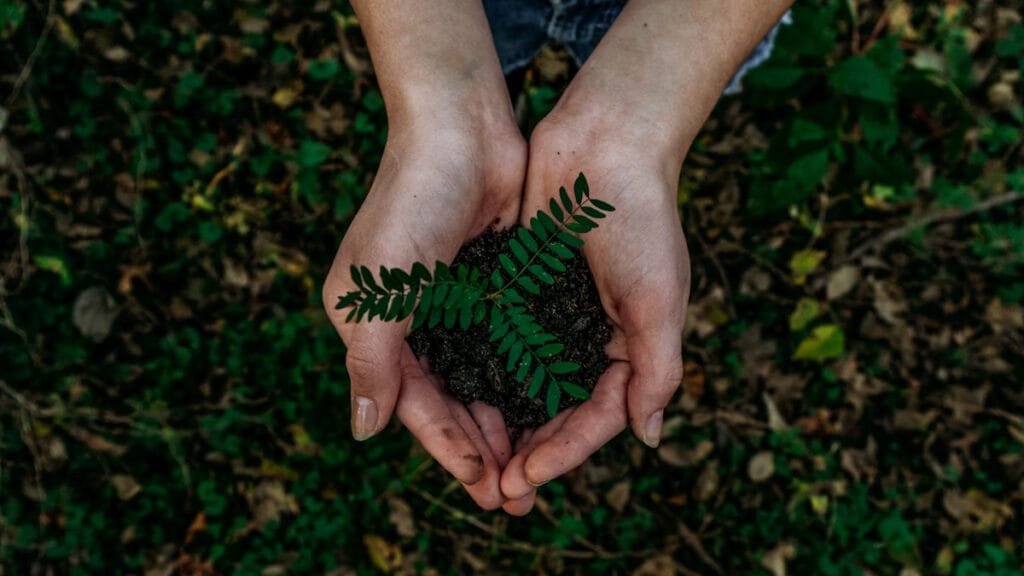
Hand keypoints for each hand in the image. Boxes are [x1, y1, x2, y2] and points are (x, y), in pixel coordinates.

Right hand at [323, 118, 525, 509]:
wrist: (461, 128)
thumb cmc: (411, 203)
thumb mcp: (379, 289)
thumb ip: (371, 362)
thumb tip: (363, 431)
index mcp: (373, 325)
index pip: (412, 403)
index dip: (446, 446)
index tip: (483, 484)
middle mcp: (411, 321)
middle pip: (449, 400)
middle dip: (480, 447)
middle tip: (516, 494)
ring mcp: (453, 304)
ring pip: (481, 380)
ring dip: (505, 422)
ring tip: (536, 465)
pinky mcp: (491, 285)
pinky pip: (507, 345)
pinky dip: (524, 378)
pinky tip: (548, 408)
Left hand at [499, 114, 690, 515]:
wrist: (604, 143)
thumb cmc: (641, 219)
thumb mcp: (659, 299)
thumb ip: (657, 369)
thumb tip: (648, 437)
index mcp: (629, 347)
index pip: (597, 417)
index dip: (565, 452)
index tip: (527, 477)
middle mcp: (589, 338)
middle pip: (557, 412)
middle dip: (530, 452)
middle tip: (496, 490)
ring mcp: (553, 315)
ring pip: (523, 385)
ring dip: (502, 424)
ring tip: (474, 460)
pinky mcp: (520, 289)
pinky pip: (500, 342)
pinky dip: (483, 373)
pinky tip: (457, 398)